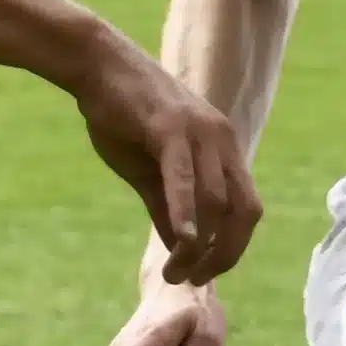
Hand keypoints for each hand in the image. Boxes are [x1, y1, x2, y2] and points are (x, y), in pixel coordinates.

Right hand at [72, 33, 257, 286]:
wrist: (98, 66)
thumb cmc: (122, 116)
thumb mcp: (150, 172)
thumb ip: (168, 209)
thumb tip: (181, 248)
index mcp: (223, 149)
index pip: (247, 210)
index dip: (232, 248)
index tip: (204, 272)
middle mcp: (222, 140)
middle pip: (245, 212)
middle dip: (225, 254)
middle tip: (195, 280)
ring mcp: (199, 131)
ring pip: (218, 201)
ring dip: (200, 246)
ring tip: (174, 271)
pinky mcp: (169, 126)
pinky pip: (185, 177)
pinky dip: (187, 213)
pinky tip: (182, 243)